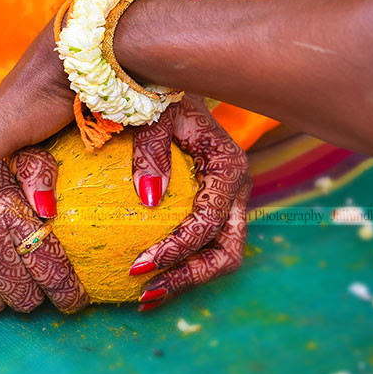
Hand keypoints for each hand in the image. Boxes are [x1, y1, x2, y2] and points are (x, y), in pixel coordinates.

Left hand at [128, 95, 250, 310]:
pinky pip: (202, 243)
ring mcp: (225, 199)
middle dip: (189, 277)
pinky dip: (179, 263)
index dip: (177, 249)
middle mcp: (233, 187)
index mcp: (227, 166)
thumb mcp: (150, 112)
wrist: (165, 76)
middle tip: (147, 294)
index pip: (208, 222)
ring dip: (186, 278)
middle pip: (227, 251)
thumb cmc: (155, 90)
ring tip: (145, 297)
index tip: (139, 266)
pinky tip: (147, 274)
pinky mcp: (210, 203)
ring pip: (220, 254)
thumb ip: (150, 149)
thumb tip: (149, 198)